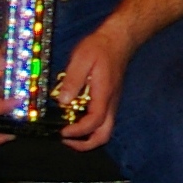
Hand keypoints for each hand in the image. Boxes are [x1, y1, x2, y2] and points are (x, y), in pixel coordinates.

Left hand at [53, 26, 133, 149]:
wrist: (119, 39)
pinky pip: (102, 121)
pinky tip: (74, 117)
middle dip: (85, 144)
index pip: (94, 122)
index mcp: (104, 94)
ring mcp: (111, 102)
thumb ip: (72, 80)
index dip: (78, 132)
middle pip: (104, 134)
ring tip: (68, 132)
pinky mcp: (109, 99)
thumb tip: (63, 101)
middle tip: (66, 139)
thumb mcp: (81, 59)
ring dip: (87, 137)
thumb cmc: (100, 47)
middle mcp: (110, 102)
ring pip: (104, 130)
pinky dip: (88, 127)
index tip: (62, 132)